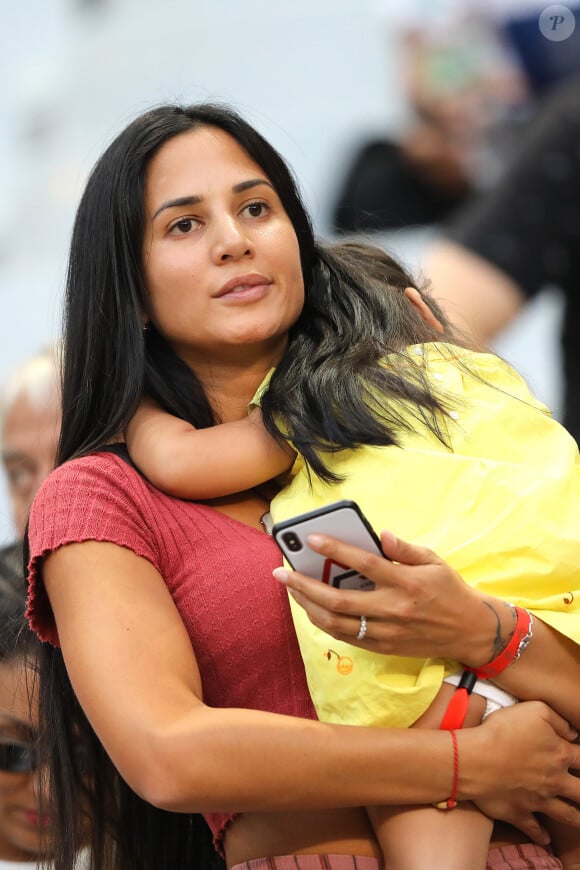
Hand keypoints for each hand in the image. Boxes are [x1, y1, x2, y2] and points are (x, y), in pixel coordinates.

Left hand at [273, 530, 501, 665]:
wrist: (470, 631)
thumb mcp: (434, 561)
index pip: (364, 564)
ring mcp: (386, 633)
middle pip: (338, 600)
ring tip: (291, 588)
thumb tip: (380, 534)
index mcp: (406, 583)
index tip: (312, 538)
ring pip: (336, 623)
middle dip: (304, 585)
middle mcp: (393, 610)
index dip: (336, 550)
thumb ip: (405, 548)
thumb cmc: (450, 590)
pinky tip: (311, 607)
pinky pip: (346, 636)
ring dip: (307, 606)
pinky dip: (324, 622)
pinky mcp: (383, 648)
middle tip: (281, 571)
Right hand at [465, 702, 579, 842]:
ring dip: (577, 818)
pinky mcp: (520, 813)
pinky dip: (542, 835)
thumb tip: (572, 733)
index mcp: (560, 754)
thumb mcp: (534, 710)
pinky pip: (535, 829)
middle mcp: (554, 780)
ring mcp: (539, 800)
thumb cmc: (503, 730)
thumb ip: (558, 719)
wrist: (475, 759)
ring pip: (567, 815)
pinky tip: (546, 838)